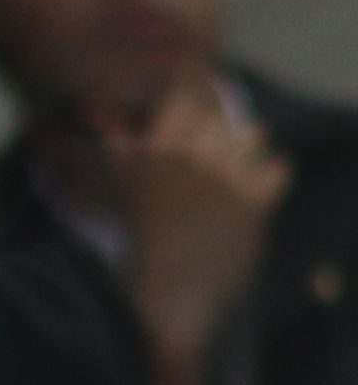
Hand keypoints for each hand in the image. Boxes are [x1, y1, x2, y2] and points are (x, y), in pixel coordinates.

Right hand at [111, 75, 286, 367]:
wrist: (171, 281)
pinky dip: (272, 174)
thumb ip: (115, 151)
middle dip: (220, 130)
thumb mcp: (114, 187)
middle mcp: (193, 156)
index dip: (191, 111)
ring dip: (247, 146)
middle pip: (219, 118)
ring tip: (240, 162)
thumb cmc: (136, 238)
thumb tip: (107, 125)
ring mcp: (227, 177)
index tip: (192, 125)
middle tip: (216, 148)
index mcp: (157, 150)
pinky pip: (278, 169)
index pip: (184, 103)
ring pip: (251, 135)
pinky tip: (261, 186)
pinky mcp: (256, 201)